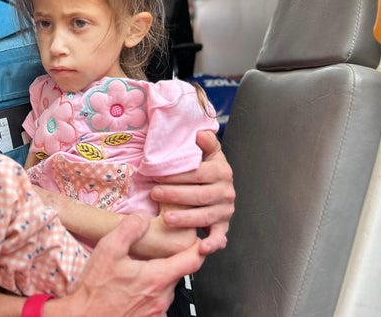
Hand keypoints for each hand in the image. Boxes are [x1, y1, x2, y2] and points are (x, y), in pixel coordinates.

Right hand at [51, 214, 204, 316]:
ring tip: (137, 271)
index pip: (192, 260)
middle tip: (153, 252)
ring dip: (157, 278)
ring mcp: (157, 312)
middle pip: (177, 273)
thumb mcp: (108, 250)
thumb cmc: (95, 290)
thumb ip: (129, 229)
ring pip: (166, 288)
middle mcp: (162, 297)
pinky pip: (157, 302)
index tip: (198, 239)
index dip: (199, 248)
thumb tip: (142, 217)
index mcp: (157, 277)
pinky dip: (149, 293)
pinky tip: (133, 288)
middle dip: (168, 261)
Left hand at [151, 130, 234, 254]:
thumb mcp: (209, 152)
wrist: (221, 185)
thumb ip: (206, 142)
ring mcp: (225, 210)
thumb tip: (200, 133)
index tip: (158, 175)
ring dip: (186, 219)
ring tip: (166, 219)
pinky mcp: (223, 225)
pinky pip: (219, 236)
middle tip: (154, 194)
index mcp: (222, 171)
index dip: (178, 175)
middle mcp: (226, 192)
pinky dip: (212, 243)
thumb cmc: (208, 167)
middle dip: (175, 195)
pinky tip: (201, 247)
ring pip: (205, 216)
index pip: (199, 173)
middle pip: (200, 195)